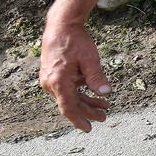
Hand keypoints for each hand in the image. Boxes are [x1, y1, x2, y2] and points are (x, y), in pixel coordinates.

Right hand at [39, 17, 111, 132]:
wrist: (60, 25)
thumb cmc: (75, 40)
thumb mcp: (89, 58)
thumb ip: (96, 77)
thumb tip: (106, 93)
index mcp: (58, 81)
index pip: (69, 108)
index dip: (79, 120)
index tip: (89, 129)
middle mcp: (50, 83)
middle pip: (71, 104)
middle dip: (88, 112)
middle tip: (105, 117)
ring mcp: (50, 79)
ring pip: (70, 97)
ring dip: (86, 102)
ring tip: (104, 106)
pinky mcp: (52, 75)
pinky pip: (67, 89)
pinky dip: (80, 92)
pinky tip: (93, 93)